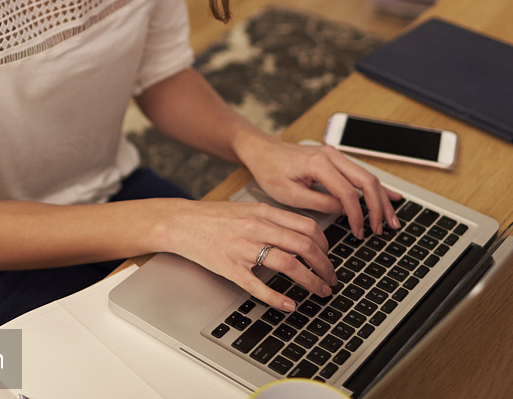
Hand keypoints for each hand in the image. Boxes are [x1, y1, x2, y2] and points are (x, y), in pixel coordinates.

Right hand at [161, 199, 336, 311]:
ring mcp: (244, 248)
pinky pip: (259, 286)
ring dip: (311, 281)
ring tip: (319, 291)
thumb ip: (272, 219)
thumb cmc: (213, 217)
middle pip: (304, 246)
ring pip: (289, 265)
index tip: (328, 256)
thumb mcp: (247, 209)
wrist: (181, 222)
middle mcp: (257, 228)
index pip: (307, 226)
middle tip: (330, 278)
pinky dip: (278, 298)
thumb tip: (299, 233)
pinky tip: (289, 305)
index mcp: (264, 212)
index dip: (325, 245)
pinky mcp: (231, 268)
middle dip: (325, 266)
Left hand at [236, 133, 401, 237]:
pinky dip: (376, 188)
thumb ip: (320, 203)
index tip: (359, 232)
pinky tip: (391, 197)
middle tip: (383, 228)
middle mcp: (332, 155)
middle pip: (366, 181)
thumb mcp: (290, 194)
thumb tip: (344, 211)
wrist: (263, 152)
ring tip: (392, 219)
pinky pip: (361, 174)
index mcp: (319, 163)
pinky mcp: (336, 159)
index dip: (357, 215)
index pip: (348, 193)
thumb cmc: (271, 171)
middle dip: (379, 207)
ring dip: (382, 199)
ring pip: (368, 176)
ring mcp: (336, 155)